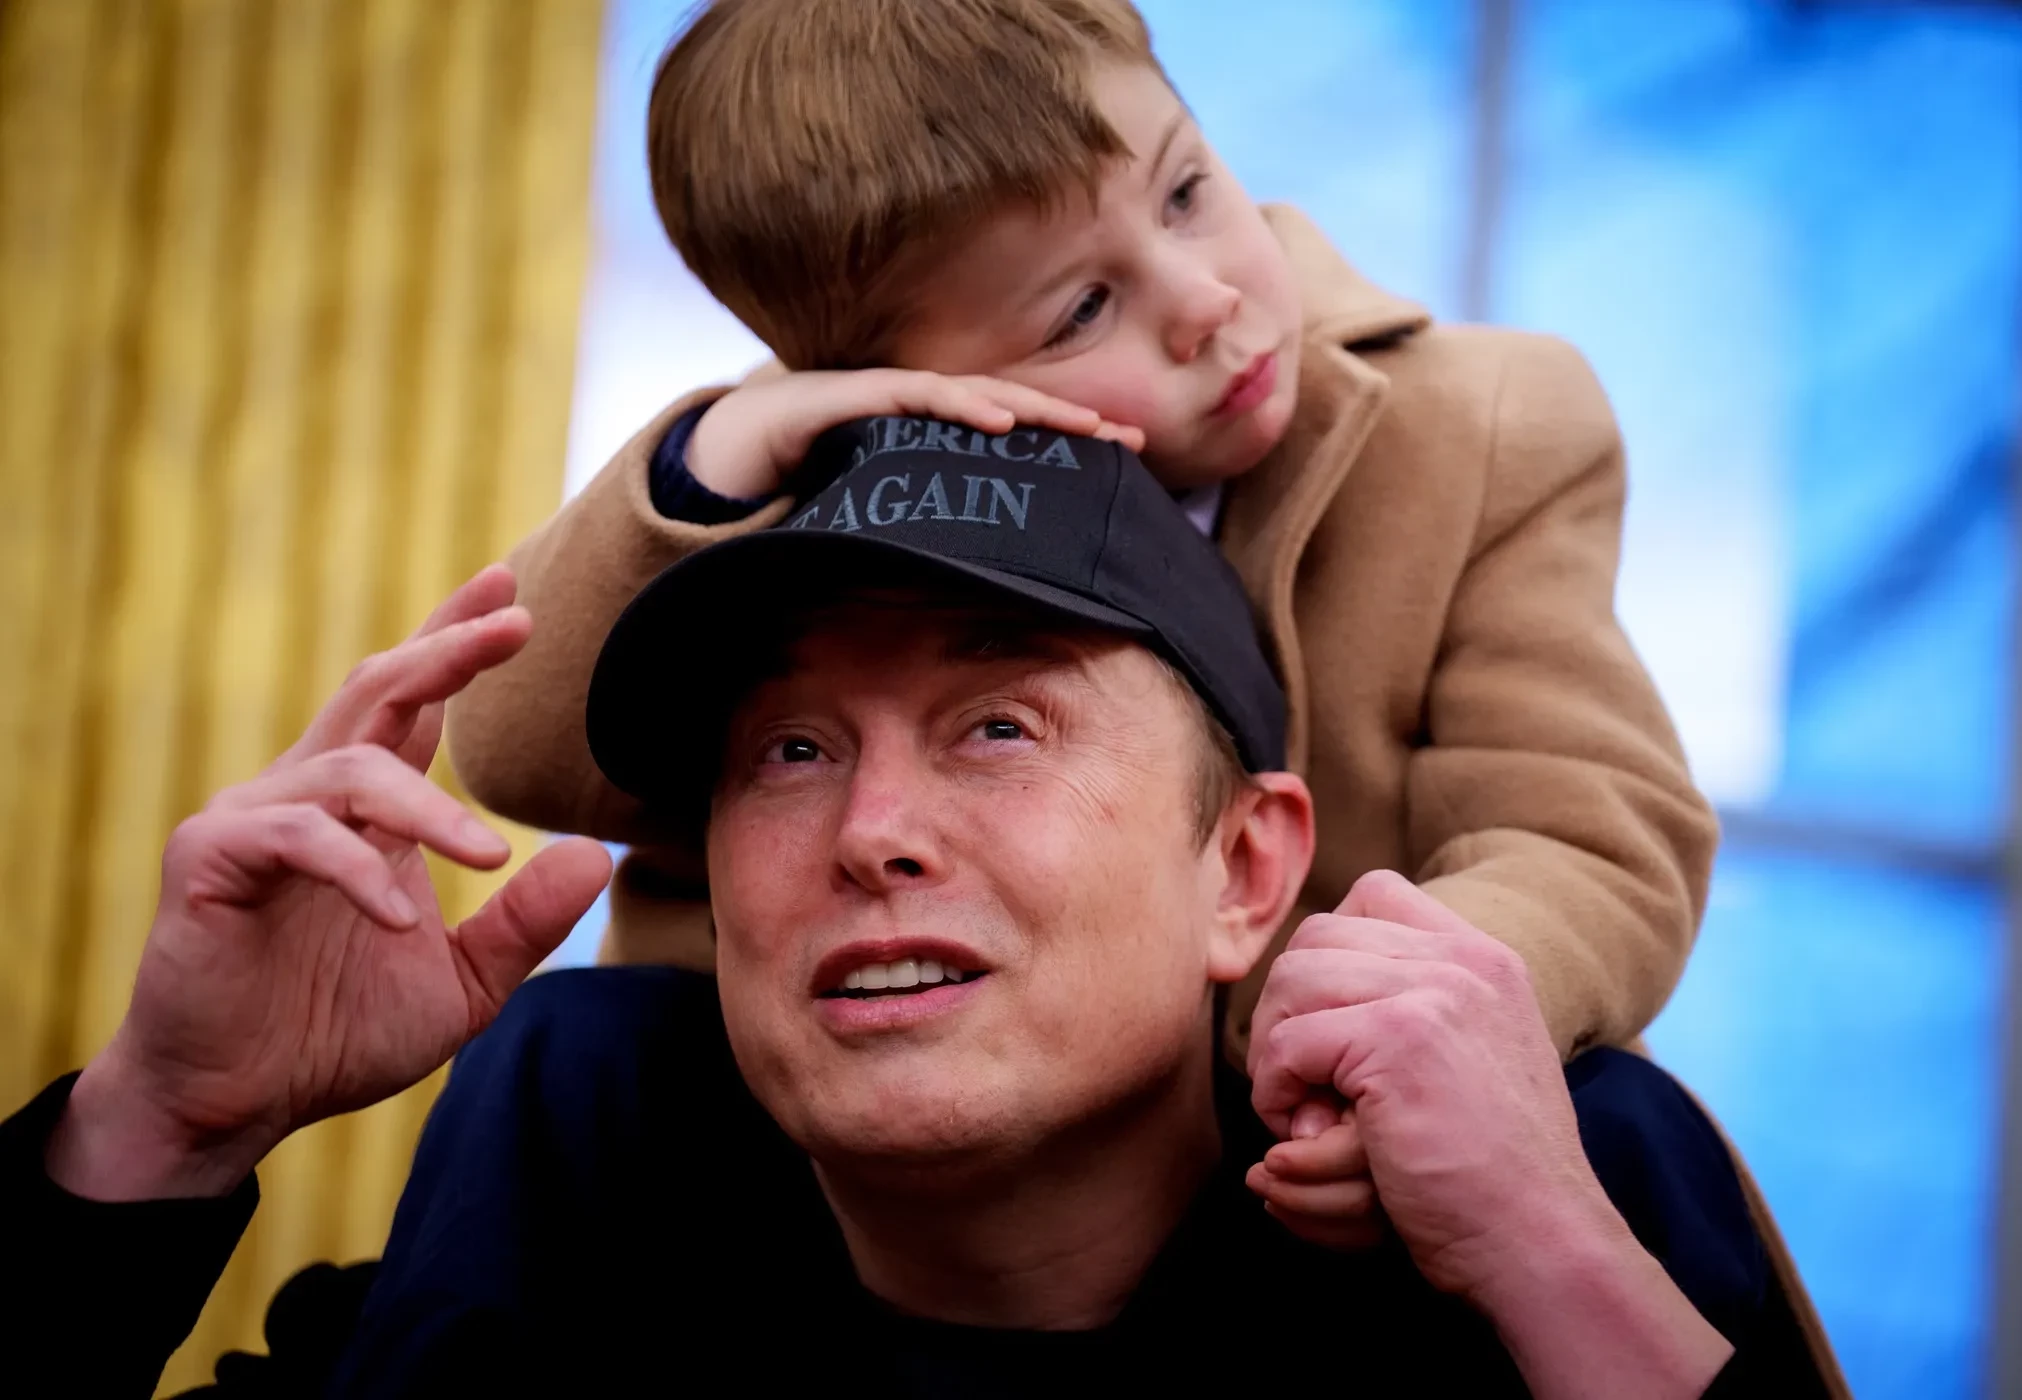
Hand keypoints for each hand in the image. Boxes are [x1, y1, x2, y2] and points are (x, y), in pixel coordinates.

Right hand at [46, 566, 613, 1199]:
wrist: (235, 1103)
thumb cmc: (334, 1034)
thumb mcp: (461, 983)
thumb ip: (523, 923)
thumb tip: (595, 857)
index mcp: (365, 808)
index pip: (414, 704)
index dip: (456, 642)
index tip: (512, 590)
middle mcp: (308, 793)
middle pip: (378, 691)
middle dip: (447, 650)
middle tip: (516, 623)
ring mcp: (253, 820)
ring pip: (352, 767)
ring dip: (428, 807)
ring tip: (485, 855)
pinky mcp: (211, 862)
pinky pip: (297, 840)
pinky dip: (354, 872)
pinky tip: (397, 921)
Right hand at [686, 368, 1146, 499]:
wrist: (720, 457)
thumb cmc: (801, 488)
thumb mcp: (881, 518)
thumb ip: (929, 538)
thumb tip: (980, 589)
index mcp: (929, 431)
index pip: (1011, 431)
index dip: (1065, 441)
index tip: (1126, 461)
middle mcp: (915, 404)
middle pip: (1010, 407)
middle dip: (1071, 423)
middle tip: (1132, 442)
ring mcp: (882, 392)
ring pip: (974, 395)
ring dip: (1033, 410)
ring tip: (1085, 429)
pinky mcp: (848, 395)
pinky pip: (913, 395)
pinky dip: (960, 404)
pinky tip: (1000, 420)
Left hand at [1246, 871, 1618, 1299]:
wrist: (1540, 1242)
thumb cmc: (1493, 1176)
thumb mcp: (1475, 1061)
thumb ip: (1421, 1008)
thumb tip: (1310, 982)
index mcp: (1485, 960)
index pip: (1375, 895)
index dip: (1328, 954)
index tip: (1328, 1025)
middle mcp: (1463, 962)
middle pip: (1317, 936)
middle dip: (1288, 1008)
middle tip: (1300, 1081)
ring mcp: (1433, 994)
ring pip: (1292, 980)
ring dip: (1276, 1050)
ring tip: (1300, 1111)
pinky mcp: (1398, 1040)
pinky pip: (1287, 1041)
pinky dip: (1276, 1090)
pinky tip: (1304, 1133)